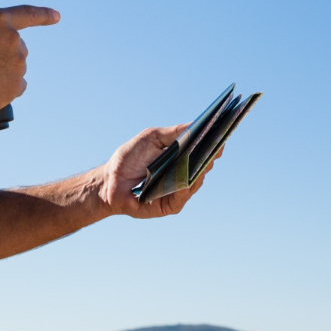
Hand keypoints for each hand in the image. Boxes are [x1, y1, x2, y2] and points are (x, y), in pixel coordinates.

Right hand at [0, 5, 58, 117]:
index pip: (27, 14)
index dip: (44, 15)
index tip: (57, 16)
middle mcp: (13, 41)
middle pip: (15, 46)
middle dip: (1, 52)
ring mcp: (18, 65)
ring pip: (15, 66)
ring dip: (2, 70)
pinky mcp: (17, 87)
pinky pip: (16, 86)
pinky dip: (5, 87)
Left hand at [97, 125, 222, 218]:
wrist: (108, 181)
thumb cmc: (129, 158)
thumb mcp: (152, 138)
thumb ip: (174, 132)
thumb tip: (196, 124)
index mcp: (180, 159)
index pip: (201, 151)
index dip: (212, 143)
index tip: (222, 132)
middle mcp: (182, 176)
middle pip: (203, 166)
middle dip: (210, 155)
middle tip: (217, 144)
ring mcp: (177, 192)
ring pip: (195, 182)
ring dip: (200, 171)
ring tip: (206, 159)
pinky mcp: (169, 206)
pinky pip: (182, 197)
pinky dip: (185, 187)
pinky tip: (187, 179)